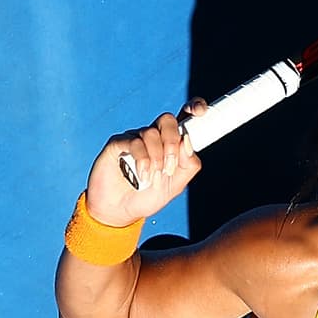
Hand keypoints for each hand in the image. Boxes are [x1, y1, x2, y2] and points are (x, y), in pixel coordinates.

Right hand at [83, 107, 202, 227]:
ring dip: (157, 157)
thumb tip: (188, 142)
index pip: (184, 116)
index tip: (199, 112)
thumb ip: (188, 165)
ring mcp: (135, 138)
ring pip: (151, 132)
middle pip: (167, 120)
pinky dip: (142, 159)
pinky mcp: (118, 144)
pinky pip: (134, 141)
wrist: (120, 211)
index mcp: (171, 143)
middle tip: (169, 167)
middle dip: (172, 142)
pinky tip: (141, 175)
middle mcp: (154, 137)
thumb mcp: (177, 185)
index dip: (193, 107)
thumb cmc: (148, 196)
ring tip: (153, 177)